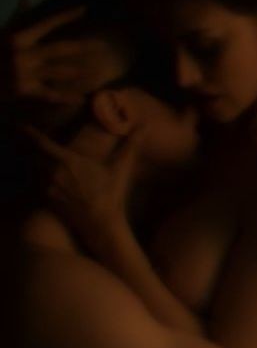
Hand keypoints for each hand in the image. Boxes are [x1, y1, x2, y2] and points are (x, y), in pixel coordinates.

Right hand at [8, 7, 115, 103]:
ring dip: (78, 71)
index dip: (66, 16)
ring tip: (97, 70)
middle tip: (104, 46)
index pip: (46, 23)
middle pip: (60, 48)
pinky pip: (49, 94)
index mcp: (17, 38)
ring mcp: (24, 73)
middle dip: (83, 47)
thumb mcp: (0, 34)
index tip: (84, 9)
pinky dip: (65, 97)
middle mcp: (23, 54)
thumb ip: (15, 18)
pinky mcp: (23, 91)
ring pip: (58, 71)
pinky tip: (80, 98)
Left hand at [26, 123, 141, 231]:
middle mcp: (53, 172)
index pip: (42, 143)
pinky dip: (40, 177)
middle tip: (34, 141)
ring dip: (37, 162)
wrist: (100, 222)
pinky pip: (37, 183)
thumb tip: (144, 125)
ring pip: (35, 169)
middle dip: (34, 148)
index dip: (29, 133)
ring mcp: (48, 187)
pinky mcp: (46, 199)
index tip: (21, 125)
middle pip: (34, 155)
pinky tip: (48, 176)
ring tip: (41, 157)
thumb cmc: (111, 193)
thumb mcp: (121, 166)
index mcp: (67, 161)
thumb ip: (131, 144)